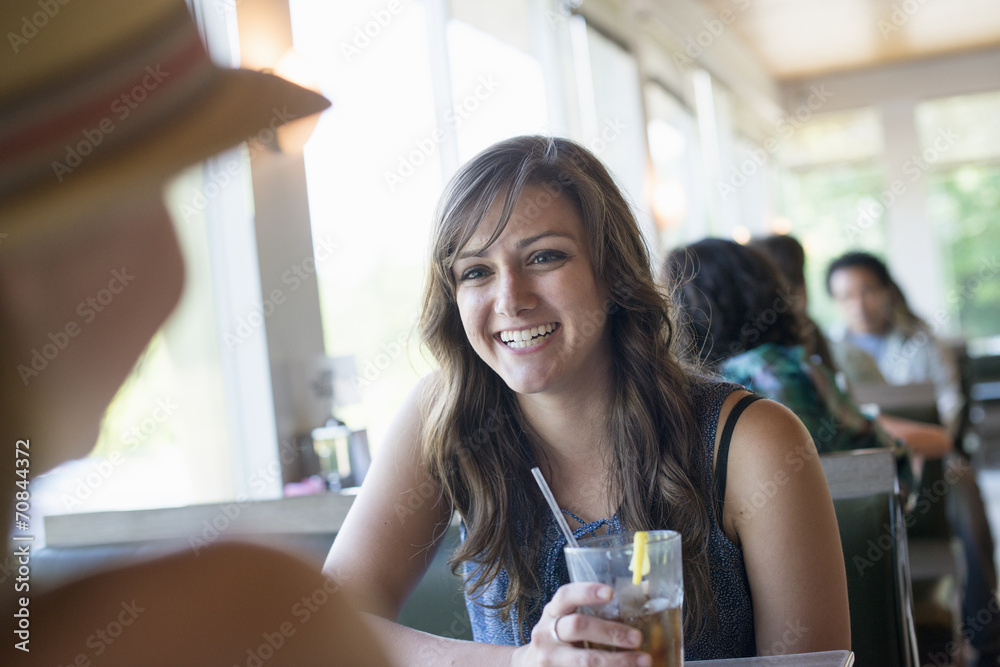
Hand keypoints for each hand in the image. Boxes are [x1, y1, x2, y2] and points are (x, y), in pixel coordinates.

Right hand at [509, 582, 650, 665]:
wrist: (529, 665)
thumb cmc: (555, 638)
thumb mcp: (560, 620)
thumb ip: (584, 614)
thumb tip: (632, 611)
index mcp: (552, 612)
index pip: (566, 596)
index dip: (587, 592)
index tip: (610, 592)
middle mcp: (546, 633)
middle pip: (578, 627)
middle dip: (611, 632)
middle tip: (638, 638)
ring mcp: (550, 658)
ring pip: (586, 660)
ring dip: (618, 661)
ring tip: (644, 660)